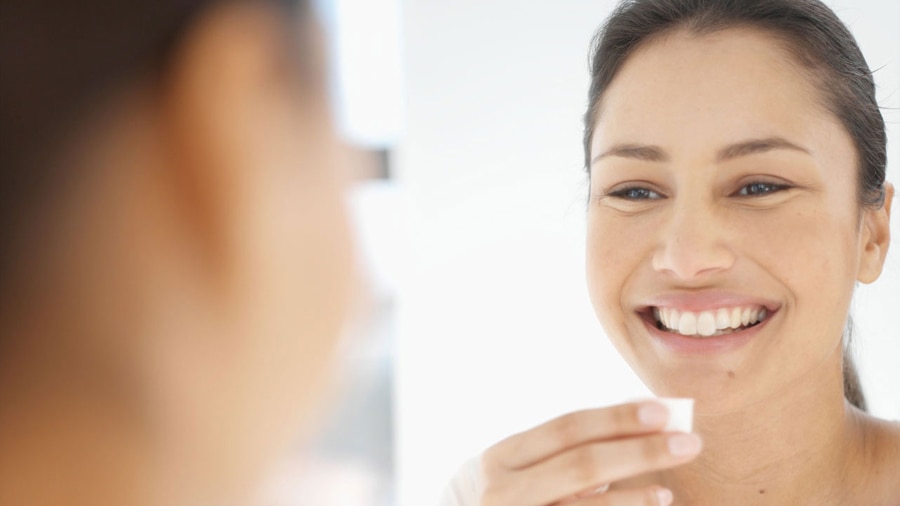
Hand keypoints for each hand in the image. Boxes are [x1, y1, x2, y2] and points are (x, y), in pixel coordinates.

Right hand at [478, 402, 700, 505]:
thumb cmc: (511, 496)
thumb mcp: (526, 466)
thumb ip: (575, 444)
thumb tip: (643, 411)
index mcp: (500, 458)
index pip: (566, 428)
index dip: (616, 419)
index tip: (663, 411)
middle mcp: (501, 493)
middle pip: (582, 465)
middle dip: (640, 451)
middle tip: (689, 442)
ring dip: (636, 497)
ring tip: (668, 489)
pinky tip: (651, 504)